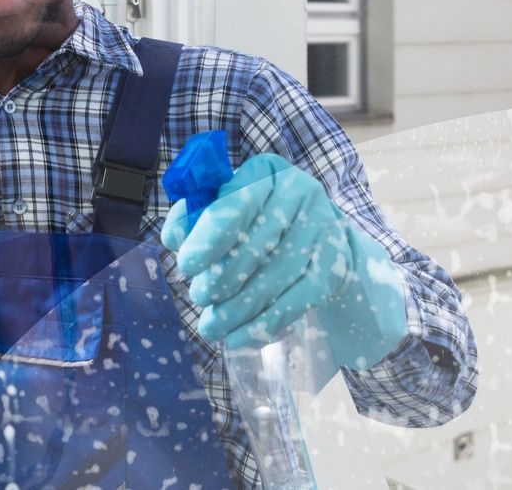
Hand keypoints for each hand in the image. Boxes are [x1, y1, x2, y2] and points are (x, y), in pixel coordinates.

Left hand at [161, 153, 407, 368]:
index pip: (236, 204)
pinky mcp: (336, 265)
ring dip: (237, 309)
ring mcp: (324, 228)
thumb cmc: (257, 221)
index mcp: (266, 172)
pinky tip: (238, 338)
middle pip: (255, 244)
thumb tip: (175, 237)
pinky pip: (298, 301)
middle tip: (199, 297)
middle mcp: (300, 192)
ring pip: (274, 277)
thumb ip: (195, 219)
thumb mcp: (226, 210)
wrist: (318, 237)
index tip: (187, 265)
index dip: (209, 237)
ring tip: (210, 327)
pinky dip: (265, 324)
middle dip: (220, 278)